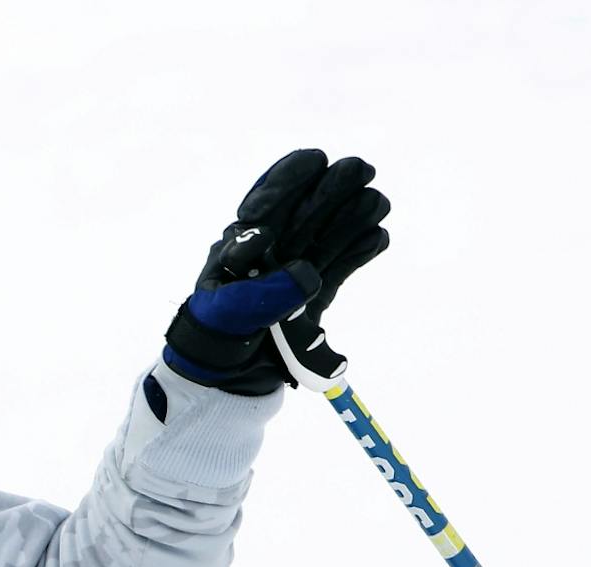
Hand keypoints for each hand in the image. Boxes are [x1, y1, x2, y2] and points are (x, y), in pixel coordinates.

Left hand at [163, 149, 390, 393]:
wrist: (227, 381)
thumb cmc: (214, 341)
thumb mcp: (223, 317)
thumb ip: (259, 295)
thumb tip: (306, 273)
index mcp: (241, 245)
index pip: (266, 202)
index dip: (289, 178)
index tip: (316, 160)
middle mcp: (272, 252)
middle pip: (305, 212)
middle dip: (330, 189)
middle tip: (361, 169)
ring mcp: (297, 272)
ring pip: (329, 236)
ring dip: (352, 215)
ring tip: (376, 203)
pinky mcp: (317, 294)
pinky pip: (342, 266)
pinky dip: (359, 251)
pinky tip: (375, 236)